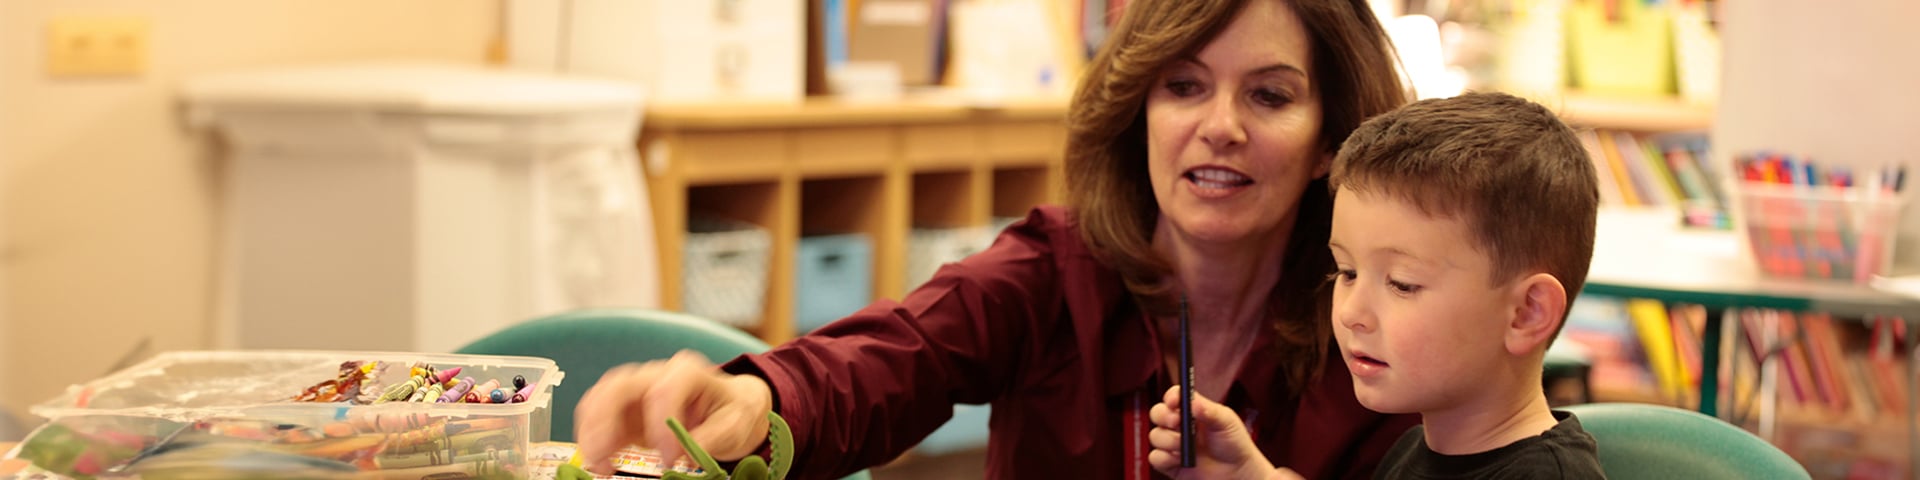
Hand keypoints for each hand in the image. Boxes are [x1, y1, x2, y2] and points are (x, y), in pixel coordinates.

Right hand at [574, 350, 773, 474]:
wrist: (728, 408)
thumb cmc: (732, 411)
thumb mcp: (736, 424)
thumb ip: (714, 436)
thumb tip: (685, 453)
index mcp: (687, 372)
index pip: (665, 389)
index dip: (661, 424)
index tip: (670, 458)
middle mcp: (656, 375)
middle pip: (619, 385)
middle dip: (605, 420)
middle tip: (602, 456)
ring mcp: (636, 391)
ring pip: (600, 398)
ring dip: (591, 431)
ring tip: (596, 464)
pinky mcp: (625, 412)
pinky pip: (598, 418)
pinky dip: (592, 439)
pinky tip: (598, 463)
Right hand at [1147, 386, 1283, 479]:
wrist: (1237, 473)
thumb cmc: (1234, 444)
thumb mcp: (1227, 422)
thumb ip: (1210, 410)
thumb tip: (1193, 402)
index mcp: (1192, 411)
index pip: (1174, 397)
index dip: (1170, 397)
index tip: (1174, 402)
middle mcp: (1179, 425)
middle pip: (1157, 413)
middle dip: (1163, 416)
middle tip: (1177, 423)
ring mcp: (1173, 444)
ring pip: (1155, 435)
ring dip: (1169, 441)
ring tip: (1187, 447)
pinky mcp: (1169, 463)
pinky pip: (1155, 457)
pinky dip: (1165, 458)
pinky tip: (1181, 460)